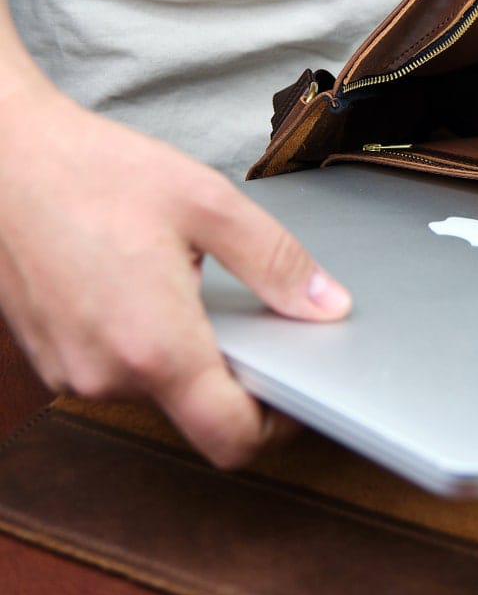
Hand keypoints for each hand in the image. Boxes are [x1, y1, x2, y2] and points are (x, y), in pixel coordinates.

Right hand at [0, 80, 350, 467]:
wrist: (4, 156)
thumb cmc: (91, 171)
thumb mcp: (206, 202)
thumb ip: (275, 262)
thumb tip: (328, 305)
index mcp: (156, 347)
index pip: (232, 438)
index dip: (278, 424)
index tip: (296, 388)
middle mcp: (108, 376)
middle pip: (196, 413)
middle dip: (231, 373)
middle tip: (247, 315)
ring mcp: (71, 373)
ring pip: (154, 391)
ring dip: (181, 354)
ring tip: (183, 287)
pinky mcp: (49, 359)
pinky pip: (114, 370)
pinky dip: (140, 343)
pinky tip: (140, 287)